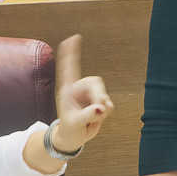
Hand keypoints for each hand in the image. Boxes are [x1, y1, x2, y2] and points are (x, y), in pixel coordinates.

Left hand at [49, 34, 112, 152]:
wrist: (73, 138)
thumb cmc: (69, 129)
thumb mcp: (75, 123)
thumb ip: (88, 115)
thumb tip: (102, 107)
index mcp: (67, 90)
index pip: (69, 68)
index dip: (71, 53)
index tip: (74, 37)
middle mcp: (79, 89)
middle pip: (95, 82)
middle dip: (99, 95)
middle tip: (100, 110)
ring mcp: (90, 95)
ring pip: (104, 93)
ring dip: (103, 106)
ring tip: (94, 118)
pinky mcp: (99, 102)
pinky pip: (109, 103)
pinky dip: (107, 111)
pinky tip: (98, 118)